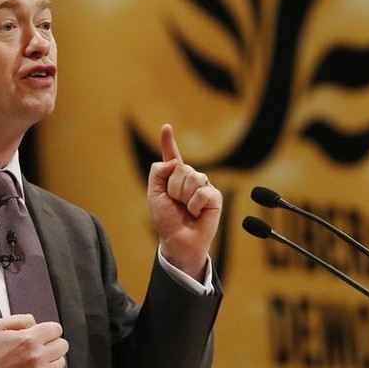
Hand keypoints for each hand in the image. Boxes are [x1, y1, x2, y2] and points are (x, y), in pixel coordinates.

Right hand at [0, 314, 67, 367]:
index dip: (49, 331)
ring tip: (36, 362)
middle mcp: (38, 356)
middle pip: (63, 345)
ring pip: (61, 362)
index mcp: (30, 339)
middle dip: (52, 344)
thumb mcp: (0, 326)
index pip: (57, 329)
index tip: (42, 335)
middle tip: (40, 348)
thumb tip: (37, 323)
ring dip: (51, 360)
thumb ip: (22, 319)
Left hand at [147, 123, 222, 280]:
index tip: (166, 127)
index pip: (172, 156)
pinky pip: (202, 191)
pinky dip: (195, 205)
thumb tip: (172, 162)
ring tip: (186, 209)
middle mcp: (190, 179)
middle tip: (176, 204)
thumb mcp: (154, 195)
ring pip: (191, 177)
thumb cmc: (167, 220)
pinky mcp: (214, 197)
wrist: (177, 240)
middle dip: (173, 188)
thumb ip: (157, 173)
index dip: (168, 141)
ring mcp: (203, 186)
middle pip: (180, 168)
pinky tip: (196, 213)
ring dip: (183, 196)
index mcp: (174, 178)